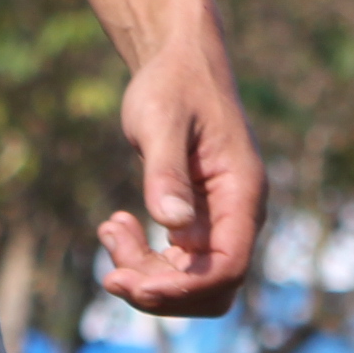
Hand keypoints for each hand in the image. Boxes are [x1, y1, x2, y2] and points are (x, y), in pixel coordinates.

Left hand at [99, 32, 263, 316]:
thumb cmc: (172, 83)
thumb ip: (167, 173)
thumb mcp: (161, 121)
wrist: (177, 61)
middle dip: (161, 291)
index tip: (136, 285)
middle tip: (111, 274)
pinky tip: (114, 226)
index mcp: (243, 193)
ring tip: (109, 231)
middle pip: (212, 288)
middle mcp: (240, 214)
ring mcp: (220, 220)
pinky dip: (141, 258)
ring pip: (189, 281)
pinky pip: (174, 262)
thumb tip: (173, 225)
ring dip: (145, 275)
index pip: (228, 267)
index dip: (184, 288)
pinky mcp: (198, 221)